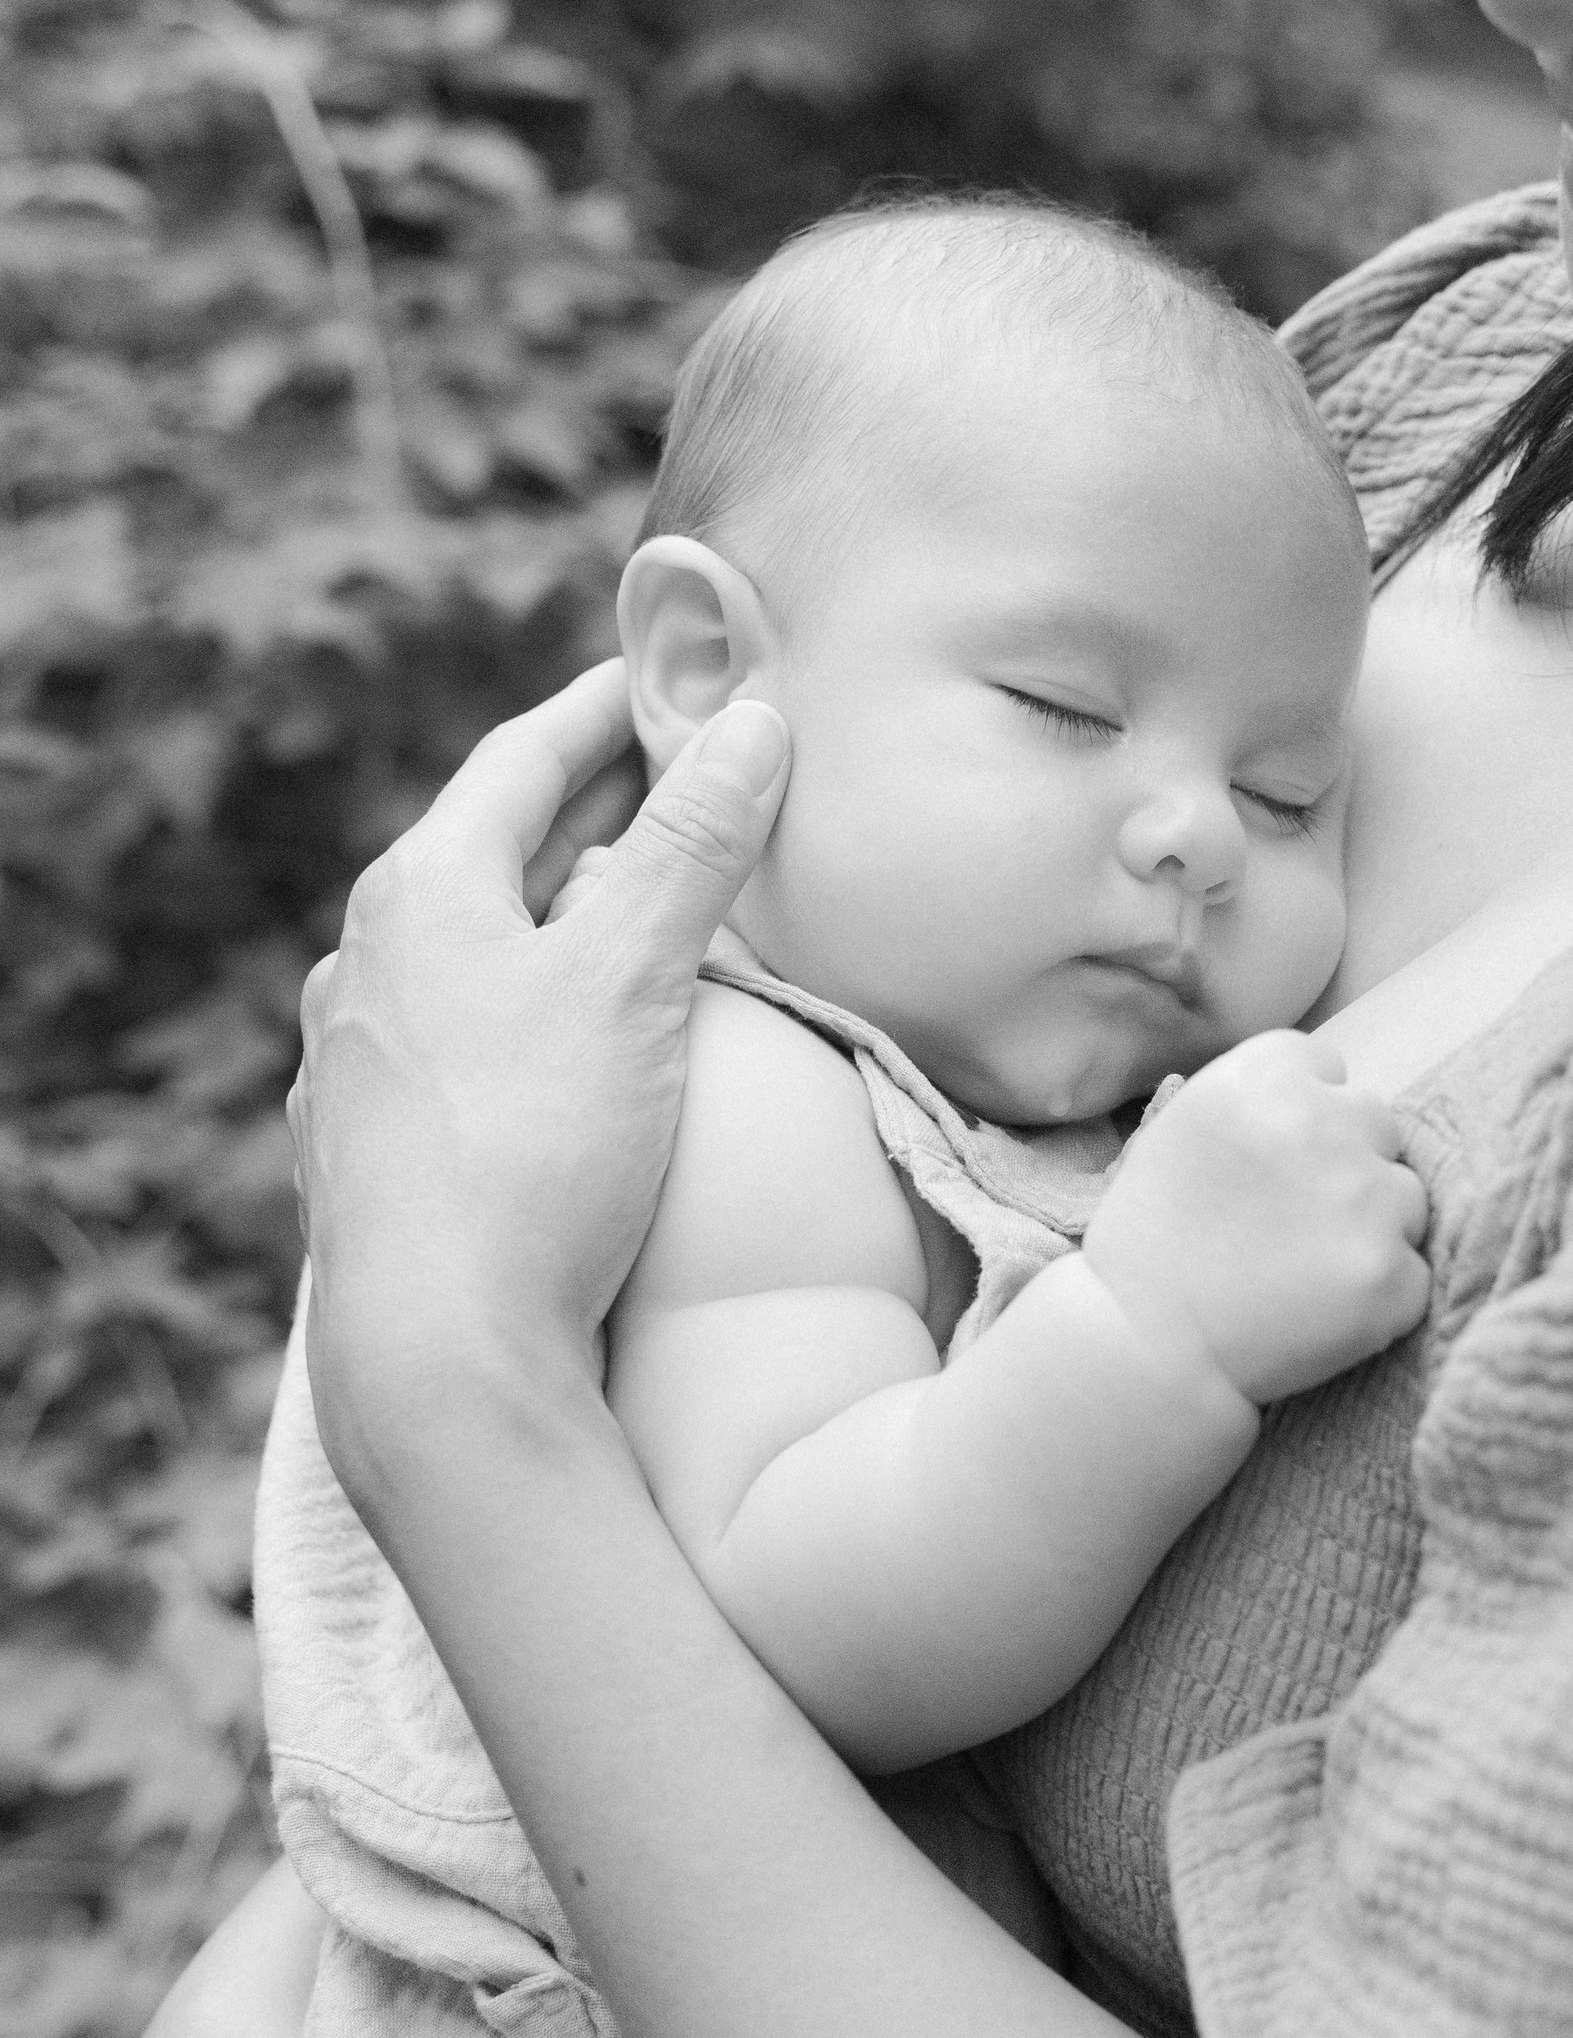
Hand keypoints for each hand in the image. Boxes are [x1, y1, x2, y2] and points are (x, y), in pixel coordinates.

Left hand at [287, 663, 789, 1524]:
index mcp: (417, 895)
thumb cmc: (535, 1153)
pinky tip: (562, 1061)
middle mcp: (364, 969)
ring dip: (548, 925)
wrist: (438, 1360)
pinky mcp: (371, 1166)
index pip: (522, 759)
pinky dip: (522, 1023)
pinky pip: (457, 1054)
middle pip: (490, 856)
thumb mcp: (633, 978)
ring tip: (630, 922)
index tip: (666, 678)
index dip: (604, 709)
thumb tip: (751, 724)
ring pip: (466, 962)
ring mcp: (354, 1072)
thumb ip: (693, 846)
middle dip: (584, 816)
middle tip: (673, 783)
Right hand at [1081, 1030, 1430, 1406]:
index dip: (1305, 1115)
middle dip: (1348, 1164)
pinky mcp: (1392, 1274)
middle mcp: (1321, 1123)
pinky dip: (1380, 1297)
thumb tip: (1326, 1095)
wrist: (1145, 1347)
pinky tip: (1320, 1313)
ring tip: (1304, 1272)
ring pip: (1407, 1198)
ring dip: (1373, 1229)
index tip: (1275, 1162)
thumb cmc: (1151, 1244)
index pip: (1325, 1067)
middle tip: (1294, 1221)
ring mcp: (1365, 1200)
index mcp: (1262, 1078)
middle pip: (1377, 1123)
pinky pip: (1413, 1273)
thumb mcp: (1179, 1133)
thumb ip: (1257, 1101)